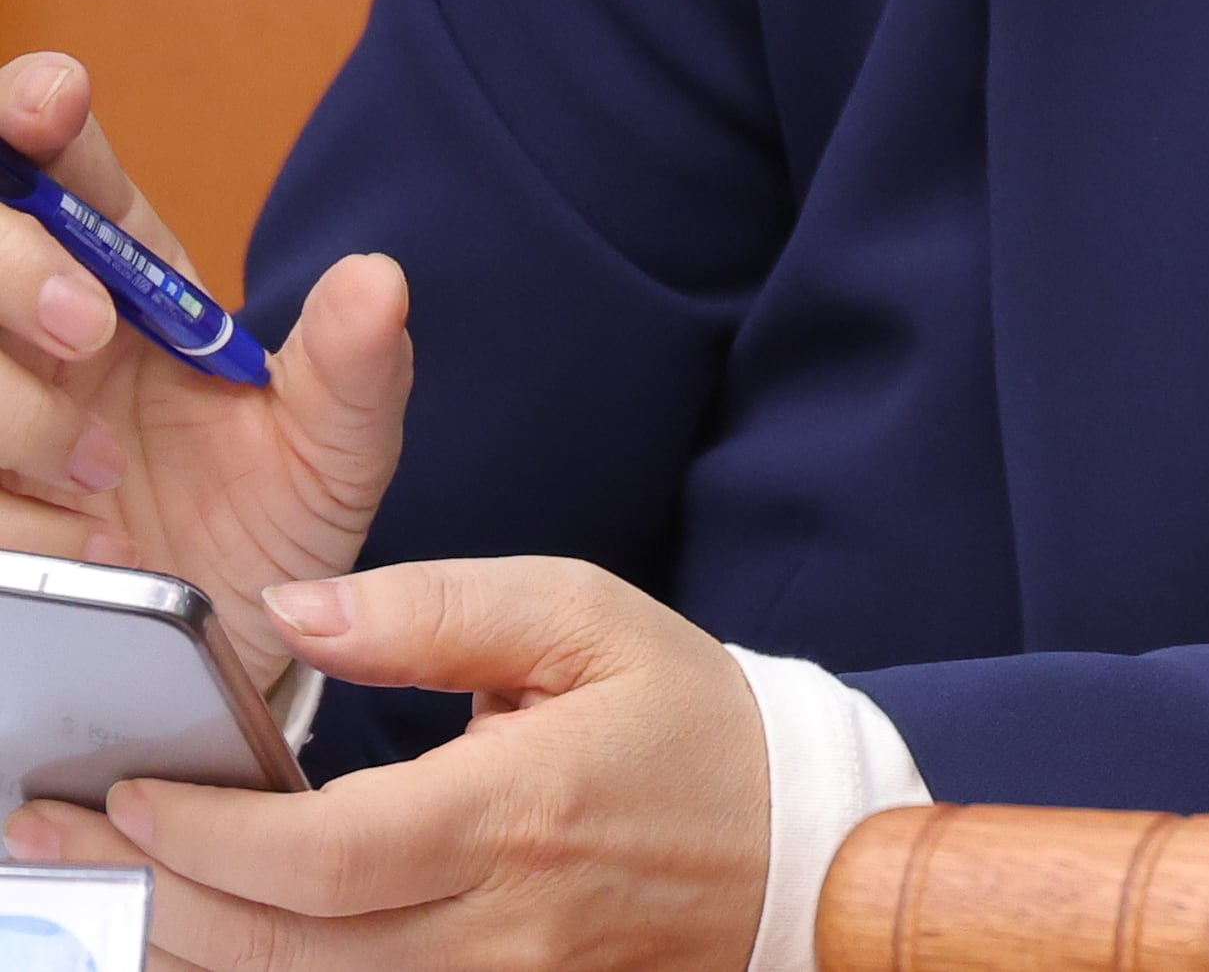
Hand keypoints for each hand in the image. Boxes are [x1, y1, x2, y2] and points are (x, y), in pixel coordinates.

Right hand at [0, 56, 410, 695]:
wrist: (224, 654)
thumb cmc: (272, 529)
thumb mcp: (336, 453)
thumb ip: (356, 370)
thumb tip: (378, 281)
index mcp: (123, 279)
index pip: (56, 161)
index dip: (33, 111)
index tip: (52, 102)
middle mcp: (34, 329)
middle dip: (12, 263)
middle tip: (88, 329)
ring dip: (10, 410)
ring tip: (103, 478)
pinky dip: (13, 517)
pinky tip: (84, 547)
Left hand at [6, 559, 768, 971]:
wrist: (797, 852)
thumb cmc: (690, 724)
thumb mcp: (585, 618)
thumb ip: (436, 607)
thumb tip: (294, 614)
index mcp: (518, 814)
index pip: (319, 856)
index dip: (202, 837)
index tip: (128, 792)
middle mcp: (499, 929)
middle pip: (276, 950)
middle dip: (147, 900)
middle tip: (55, 844)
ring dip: (180, 955)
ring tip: (106, 896)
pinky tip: (204, 942)